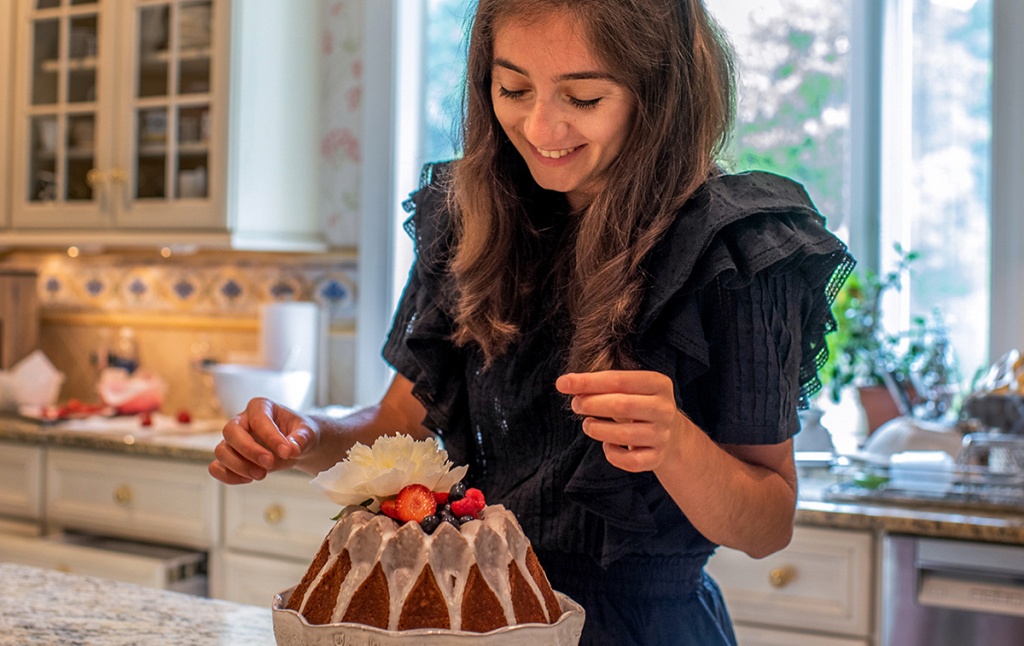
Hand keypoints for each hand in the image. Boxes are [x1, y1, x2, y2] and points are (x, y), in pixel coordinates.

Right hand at [208, 397, 318, 484]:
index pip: (258, 419)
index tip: (287, 452)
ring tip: (262, 475)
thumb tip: (292, 449)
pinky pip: (217, 468)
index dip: (271, 436)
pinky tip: (249, 479)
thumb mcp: (307, 433)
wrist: (296, 446)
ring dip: (239, 466)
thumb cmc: (299, 434)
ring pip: (221, 451)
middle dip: (249, 450)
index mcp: (260, 407)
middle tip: (270, 463)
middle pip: (231, 432)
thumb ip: (301, 439)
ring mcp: (233, 441)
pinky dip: (229, 476)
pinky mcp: (230, 458)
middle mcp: (242, 421)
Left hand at [555, 370, 691, 472]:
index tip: (562, 383)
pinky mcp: (657, 458)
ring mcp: (662, 435)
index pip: (619, 380)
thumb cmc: (637, 404)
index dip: (588, 382)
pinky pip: (630, 461)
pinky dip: (613, 454)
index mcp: (658, 384)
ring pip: (624, 436)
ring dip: (597, 429)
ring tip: (588, 424)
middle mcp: (664, 409)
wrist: (670, 433)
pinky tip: (608, 445)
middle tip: (575, 404)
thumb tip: (566, 384)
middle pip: (623, 405)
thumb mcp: (625, 389)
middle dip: (591, 404)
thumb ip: (599, 386)